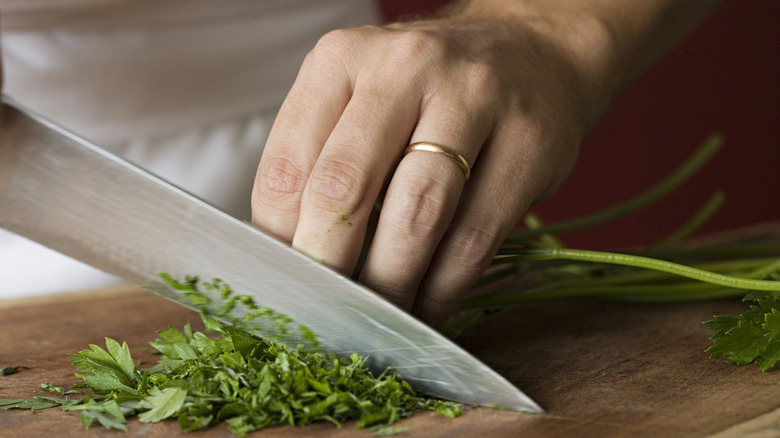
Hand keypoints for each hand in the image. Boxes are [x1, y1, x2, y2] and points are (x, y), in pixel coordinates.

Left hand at [251, 1, 712, 325]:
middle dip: (330, 269)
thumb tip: (291, 259)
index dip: (279, 244)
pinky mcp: (528, 143)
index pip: (286, 169)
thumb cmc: (427, 92)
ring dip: (391, 287)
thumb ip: (321, 162)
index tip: (288, 288)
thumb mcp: (361, 100)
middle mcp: (404, 67)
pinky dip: (443, 289)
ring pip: (416, 217)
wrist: (527, 52)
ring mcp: (474, 99)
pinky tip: (427, 308)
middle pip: (345, 189)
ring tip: (378, 320)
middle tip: (328, 315)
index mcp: (341, 59)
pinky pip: (475, 238)